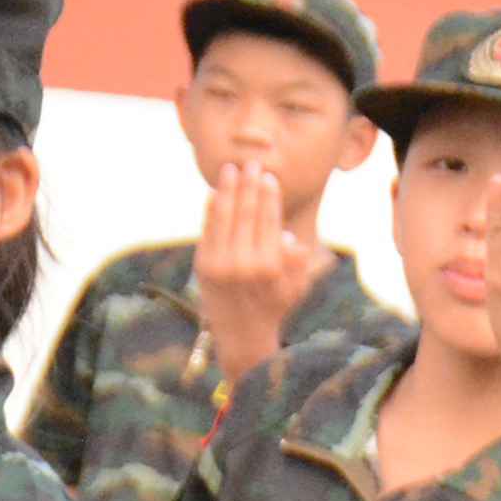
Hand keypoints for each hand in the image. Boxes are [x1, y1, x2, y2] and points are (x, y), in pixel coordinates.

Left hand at [192, 160, 321, 385]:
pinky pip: (207, 230)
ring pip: (225, 217)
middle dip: (249, 185)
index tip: (269, 178)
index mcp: (270, 266)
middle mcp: (244, 263)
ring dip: (227, 190)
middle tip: (252, 164)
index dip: (268, 196)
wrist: (240, 336)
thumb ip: (297, 264)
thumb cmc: (274, 309)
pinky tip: (214, 193)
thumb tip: (290, 238)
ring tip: (230, 170)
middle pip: (246, 213)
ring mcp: (220, 263)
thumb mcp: (295, 289)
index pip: (269, 221)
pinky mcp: (203, 265)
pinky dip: (210, 210)